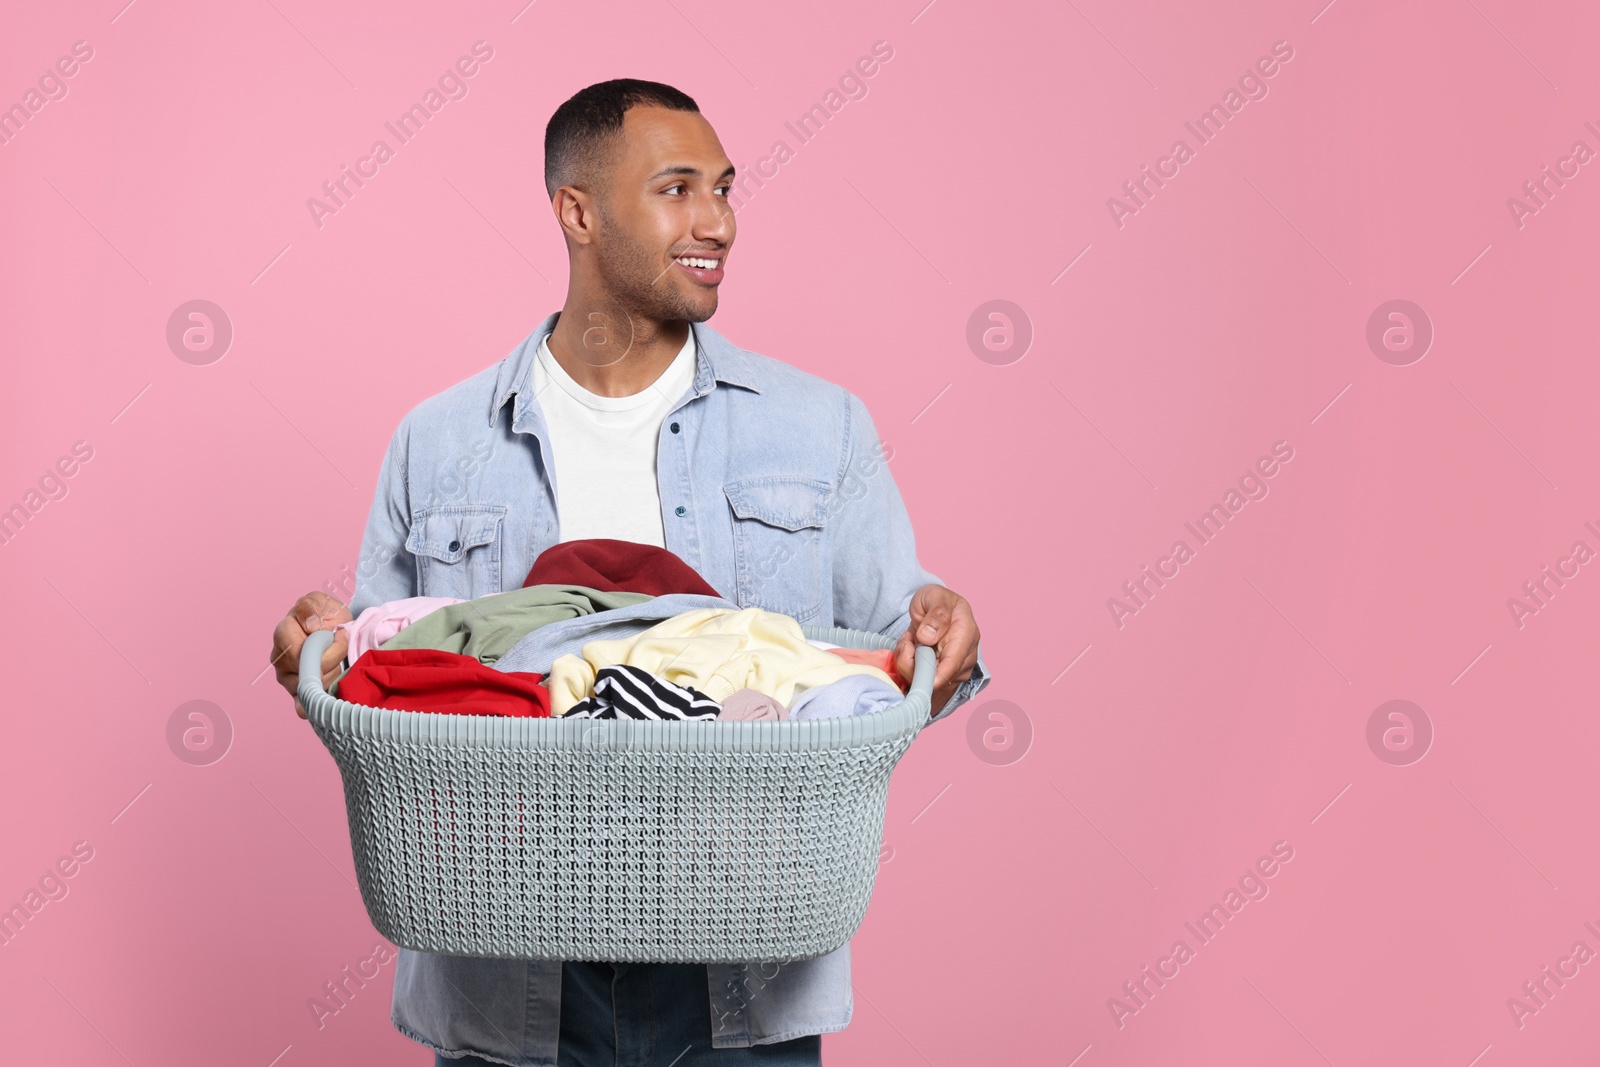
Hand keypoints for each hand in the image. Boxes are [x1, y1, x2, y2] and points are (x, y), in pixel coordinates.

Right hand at [271, 592, 351, 718]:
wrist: (331, 626)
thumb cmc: (323, 614)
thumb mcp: (317, 601)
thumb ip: (309, 608)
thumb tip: (311, 626)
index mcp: (282, 635)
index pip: (301, 652)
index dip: (328, 648)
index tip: (342, 636)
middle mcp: (280, 661)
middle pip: (309, 672)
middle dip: (333, 662)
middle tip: (342, 650)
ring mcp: (288, 679)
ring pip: (313, 688)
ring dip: (332, 676)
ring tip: (337, 662)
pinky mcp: (298, 693)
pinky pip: (303, 707)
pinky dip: (318, 704)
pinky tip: (329, 697)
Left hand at [893, 584, 978, 717]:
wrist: (933, 608)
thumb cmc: (936, 601)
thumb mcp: (934, 596)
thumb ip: (936, 614)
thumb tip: (928, 637)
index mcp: (967, 632)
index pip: (953, 663)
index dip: (932, 674)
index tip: (913, 667)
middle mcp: (967, 654)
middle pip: (939, 678)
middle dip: (914, 663)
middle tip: (907, 641)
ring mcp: (958, 668)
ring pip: (929, 683)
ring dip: (910, 665)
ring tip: (910, 641)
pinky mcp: (947, 676)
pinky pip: (925, 683)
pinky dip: (911, 669)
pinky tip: (913, 652)